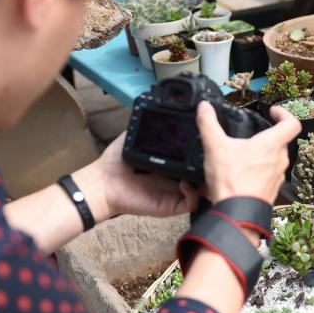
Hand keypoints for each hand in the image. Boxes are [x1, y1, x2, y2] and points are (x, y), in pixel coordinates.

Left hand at [79, 133, 200, 219]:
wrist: (103, 183)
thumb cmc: (115, 163)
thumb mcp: (134, 137)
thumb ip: (149, 125)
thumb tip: (159, 106)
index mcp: (170, 162)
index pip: (192, 157)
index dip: (201, 151)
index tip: (206, 141)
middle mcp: (175, 178)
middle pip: (202, 173)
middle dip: (208, 166)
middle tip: (210, 156)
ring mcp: (175, 192)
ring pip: (202, 189)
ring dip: (205, 181)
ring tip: (201, 169)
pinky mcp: (171, 206)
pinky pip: (191, 203)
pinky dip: (193, 194)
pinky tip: (184, 183)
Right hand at [197, 102, 300, 203]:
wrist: (236, 213)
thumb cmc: (232, 182)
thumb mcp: (215, 147)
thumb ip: (208, 124)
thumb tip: (205, 108)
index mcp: (271, 145)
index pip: (292, 123)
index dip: (284, 113)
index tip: (272, 112)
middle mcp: (279, 160)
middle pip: (282, 141)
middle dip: (268, 135)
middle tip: (254, 134)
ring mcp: (277, 177)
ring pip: (276, 159)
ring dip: (264, 154)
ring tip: (246, 154)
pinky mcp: (271, 190)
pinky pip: (269, 175)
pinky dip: (260, 170)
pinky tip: (244, 173)